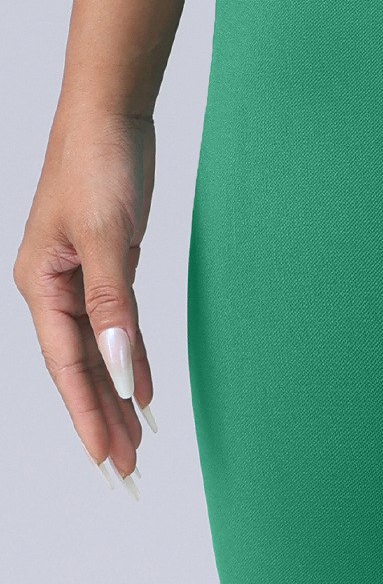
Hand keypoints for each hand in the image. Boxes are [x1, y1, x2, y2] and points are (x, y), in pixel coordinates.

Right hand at [13, 108, 157, 493]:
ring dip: (116, 394)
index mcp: (40, 285)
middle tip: (128, 469)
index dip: (87, 414)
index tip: (109, 459)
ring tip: (137, 441)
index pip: (66, 366)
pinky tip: (141, 386)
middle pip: (80, 368)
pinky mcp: (107, 264)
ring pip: (99, 351)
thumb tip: (116, 365)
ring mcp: (79, 277)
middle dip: (102, 419)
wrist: (110, 114)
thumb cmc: (98, 164)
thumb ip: (112, 303)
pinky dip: (129, 356)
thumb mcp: (109, 236)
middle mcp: (54, 288)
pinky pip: (117, 324)